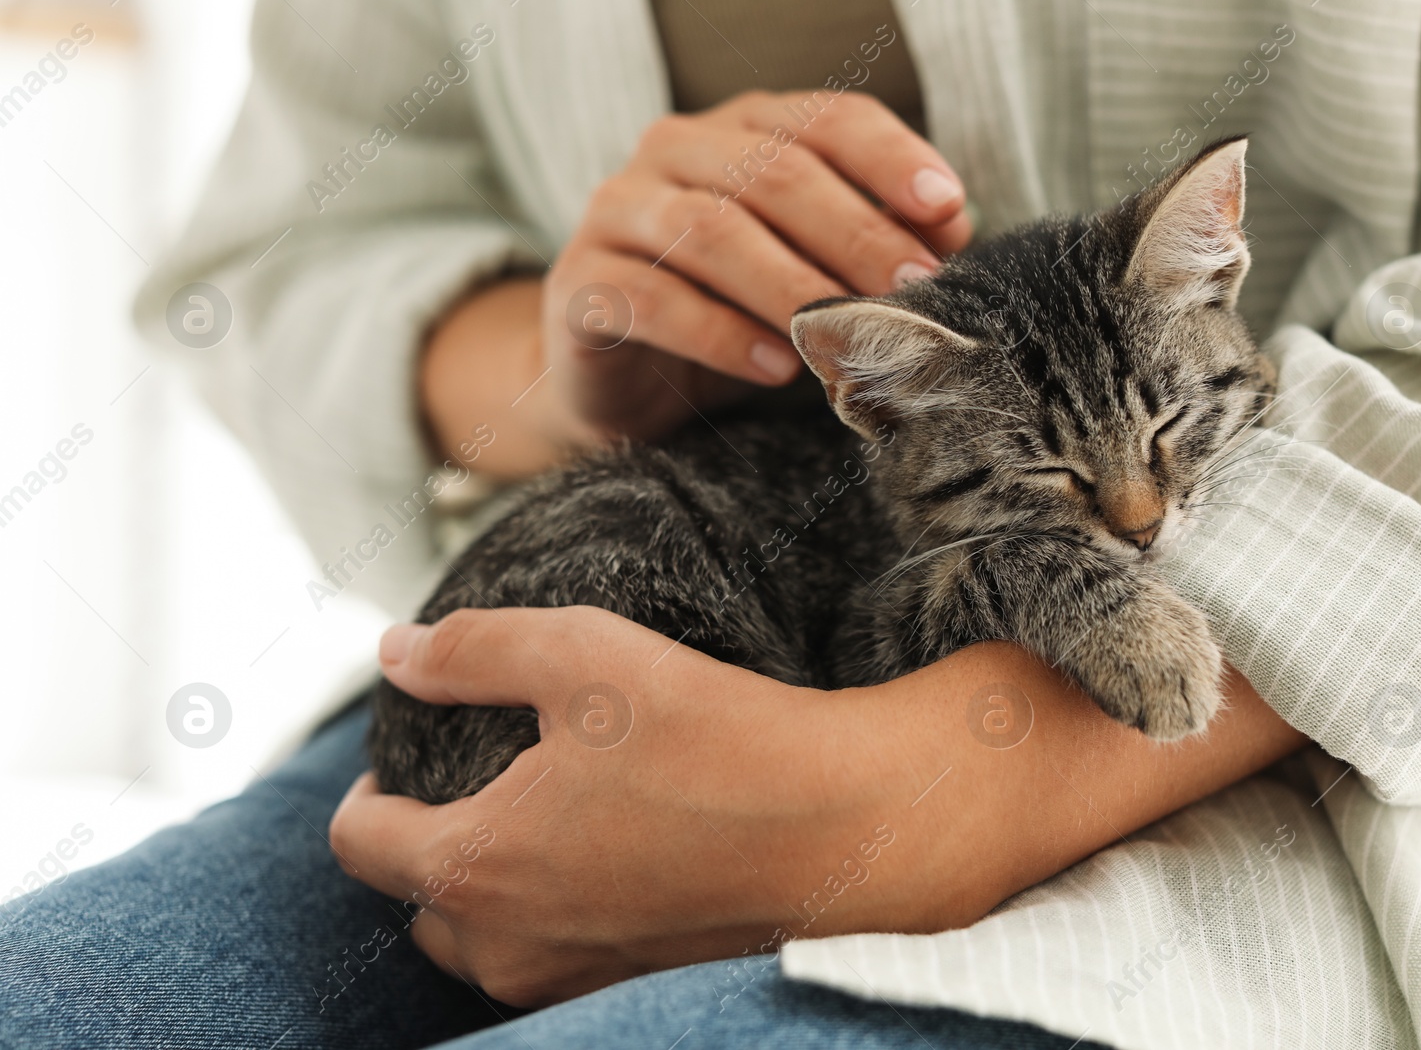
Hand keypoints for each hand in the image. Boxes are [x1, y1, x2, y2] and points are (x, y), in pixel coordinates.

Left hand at [329, 607, 1308, 1007]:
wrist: (848, 829)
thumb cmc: (718, 740)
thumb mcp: (583, 656)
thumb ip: (471, 649)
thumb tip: (396, 651)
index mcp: (475, 866)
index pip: (360, 842)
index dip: (364, 790)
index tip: (398, 753)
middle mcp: (509, 944)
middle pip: (417, 902)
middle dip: (426, 844)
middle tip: (475, 779)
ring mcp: (571, 977)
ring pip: (483, 940)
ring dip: (488, 884)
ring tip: (542, 811)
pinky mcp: (632, 982)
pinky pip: (553, 955)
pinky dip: (553, 908)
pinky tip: (608, 846)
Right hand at [421, 91, 970, 475]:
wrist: (618, 387)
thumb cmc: (732, 317)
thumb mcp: (812, 276)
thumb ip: (873, 244)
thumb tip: (954, 229)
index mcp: (742, 130)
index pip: (825, 119)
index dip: (891, 158)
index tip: (948, 208)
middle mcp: (675, 151)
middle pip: (775, 172)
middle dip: (856, 232)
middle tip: (911, 292)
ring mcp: (619, 211)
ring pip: (711, 230)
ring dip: (791, 285)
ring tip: (842, 334)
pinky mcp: (579, 283)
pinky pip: (652, 299)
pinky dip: (721, 335)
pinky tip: (773, 368)